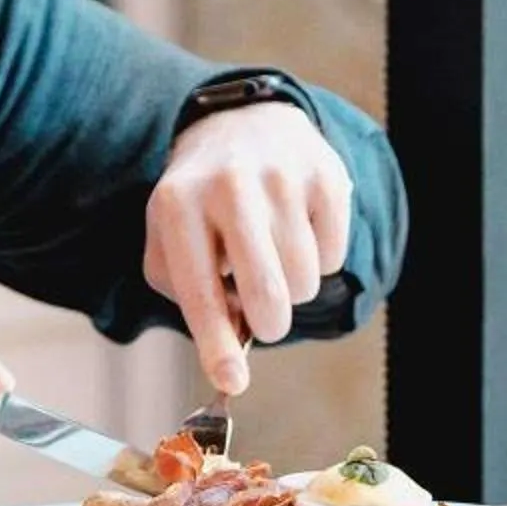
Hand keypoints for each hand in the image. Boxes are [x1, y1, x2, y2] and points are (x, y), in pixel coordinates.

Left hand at [145, 101, 352, 397]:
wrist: (245, 124)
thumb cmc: (203, 203)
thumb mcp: (172, 239)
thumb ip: (190, 295)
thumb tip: (232, 343)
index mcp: (177, 204)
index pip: (200, 291)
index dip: (217, 344)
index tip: (232, 381)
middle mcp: (229, 185)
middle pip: (267, 293)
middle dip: (270, 324)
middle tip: (265, 317)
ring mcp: (282, 177)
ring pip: (305, 281)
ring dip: (292, 288)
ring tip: (272, 255)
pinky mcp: (325, 175)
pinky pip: (334, 257)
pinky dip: (319, 260)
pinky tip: (297, 230)